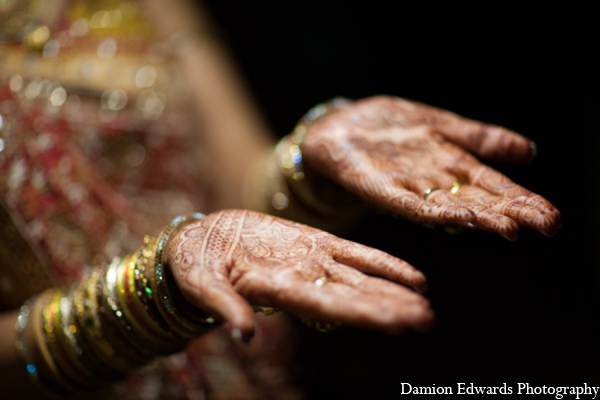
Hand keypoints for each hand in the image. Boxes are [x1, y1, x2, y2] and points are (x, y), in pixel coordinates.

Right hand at [166, 210, 431, 340]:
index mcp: (278, 291)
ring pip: (360, 277)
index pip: (328, 306)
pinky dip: (382, 262)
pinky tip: (412, 275)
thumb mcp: (201, 284)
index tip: (397, 325)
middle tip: (425, 320)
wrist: (199, 242)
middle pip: (353, 298)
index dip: (364, 314)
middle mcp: (303, 281)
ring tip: (424, 303)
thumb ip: (224, 307)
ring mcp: (310, 261)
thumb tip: (245, 336)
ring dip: (393, 290)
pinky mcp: (310, 240)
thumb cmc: (192, 267)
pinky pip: (353, 251)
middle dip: (388, 309)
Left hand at [301, 96, 560, 239]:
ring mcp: (408, 187)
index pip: (495, 185)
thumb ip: (480, 138)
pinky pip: (409, 203)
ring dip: (480, 216)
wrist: (339, 127)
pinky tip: (457, 217)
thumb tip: (529, 151)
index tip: (551, 217)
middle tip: (545, 226)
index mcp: (452, 165)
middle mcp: (434, 182)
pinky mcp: (379, 188)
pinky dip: (434, 211)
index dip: (523, 200)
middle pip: (479, 198)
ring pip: (450, 205)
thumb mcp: (441, 125)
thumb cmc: (391, 127)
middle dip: (512, 212)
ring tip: (509, 226)